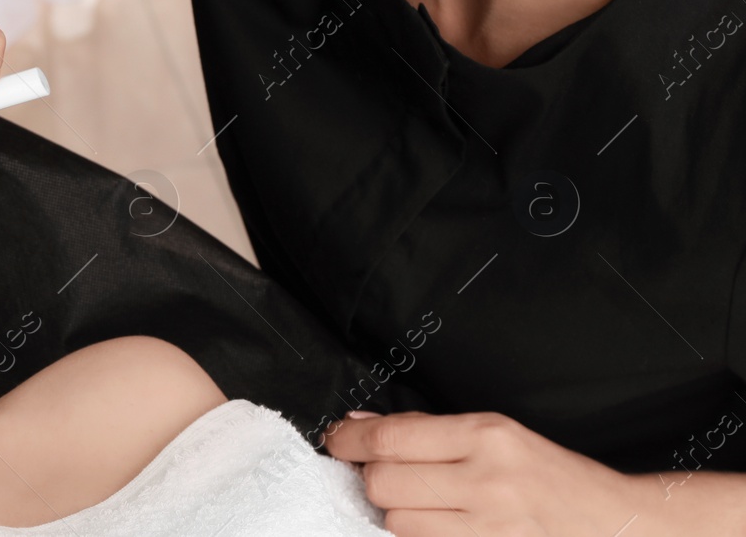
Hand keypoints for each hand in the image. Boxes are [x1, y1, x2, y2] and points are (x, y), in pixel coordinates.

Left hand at [324, 410, 657, 535]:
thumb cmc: (555, 475)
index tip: (336, 439)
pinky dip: (419, 535)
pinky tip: (437, 523)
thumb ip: (426, 430)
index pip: (391, 439)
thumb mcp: (498, 433)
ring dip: (397, 511)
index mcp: (487, 436)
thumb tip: (362, 426)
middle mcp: (486, 481)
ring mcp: (488, 528)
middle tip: (387, 472)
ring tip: (424, 500)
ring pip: (397, 521)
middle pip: (384, 483)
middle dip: (374, 477)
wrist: (616, 526)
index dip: (349, 440)